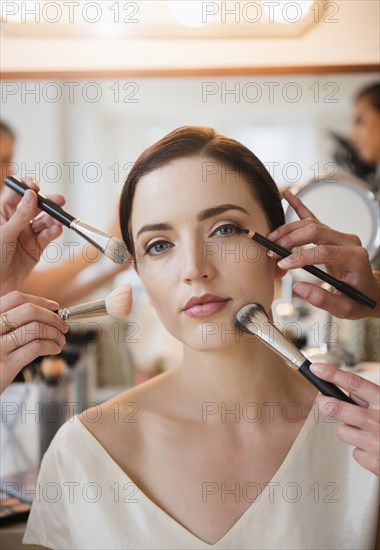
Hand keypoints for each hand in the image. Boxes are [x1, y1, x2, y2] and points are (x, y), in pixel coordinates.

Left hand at [0, 177, 64, 294]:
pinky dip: (53, 232)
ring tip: (59, 219)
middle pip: (35, 206)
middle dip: (47, 203)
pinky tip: (56, 230)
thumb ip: (20, 215)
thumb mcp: (4, 234)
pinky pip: (47, 237)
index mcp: (3, 214)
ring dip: (53, 219)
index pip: (16, 194)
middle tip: (59, 201)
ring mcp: (27, 235)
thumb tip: (31, 195)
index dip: (27, 188)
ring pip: (43, 221)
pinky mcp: (36, 248)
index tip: (36, 186)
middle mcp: (16, 222)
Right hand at [0, 291, 68, 393]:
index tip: (54, 307)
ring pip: (35, 328)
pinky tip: (54, 349)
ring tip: (59, 339)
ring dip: (55, 333)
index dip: (40, 301)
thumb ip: (12, 322)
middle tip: (62, 326)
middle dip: (52, 317)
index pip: (16, 298)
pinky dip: (51, 346)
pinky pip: (36, 348)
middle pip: (29, 311)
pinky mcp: (6, 365)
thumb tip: (45, 314)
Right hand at [267, 188, 378, 318]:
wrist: (369, 292)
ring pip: (311, 224)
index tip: (282, 265)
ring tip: (272, 241)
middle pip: (315, 231)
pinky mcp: (331, 236)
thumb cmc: (358, 300)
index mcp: (354, 258)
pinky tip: (288, 196)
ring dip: (289, 231)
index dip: (300, 257)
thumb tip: (298, 287)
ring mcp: (340, 236)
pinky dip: (299, 207)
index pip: (323, 250)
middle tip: (273, 252)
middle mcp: (349, 242)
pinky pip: (313, 218)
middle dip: (290, 240)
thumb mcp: (345, 308)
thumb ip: (323, 299)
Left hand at [310, 362, 379, 475]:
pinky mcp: (374, 462)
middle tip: (320, 401)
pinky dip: (362, 450)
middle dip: (324, 403)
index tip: (317, 367)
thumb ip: (372, 399)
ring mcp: (376, 443)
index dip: (333, 374)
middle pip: (338, 408)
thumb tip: (344, 391)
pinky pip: (355, 452)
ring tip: (366, 432)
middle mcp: (379, 421)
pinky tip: (375, 449)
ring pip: (343, 431)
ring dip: (349, 431)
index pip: (354, 383)